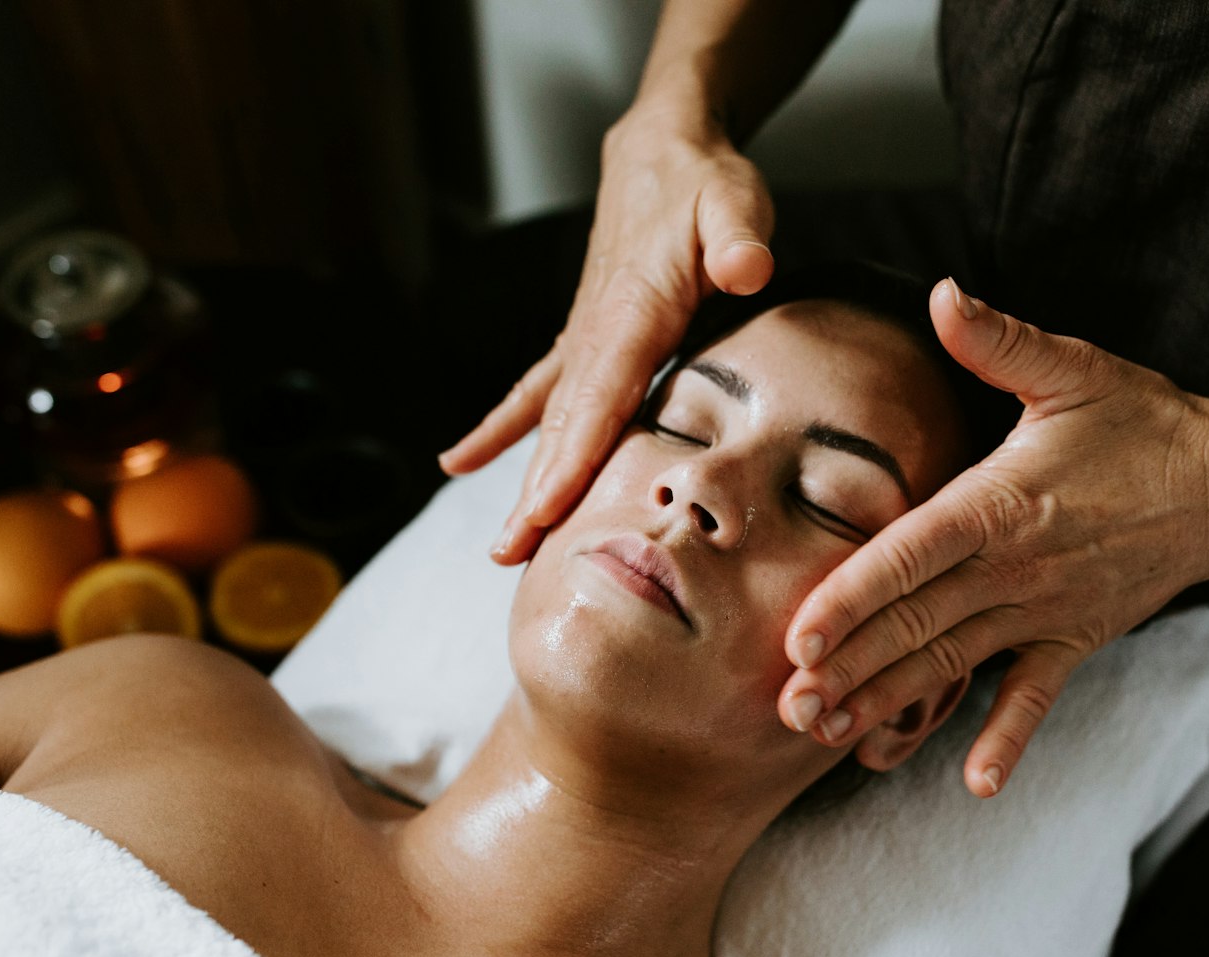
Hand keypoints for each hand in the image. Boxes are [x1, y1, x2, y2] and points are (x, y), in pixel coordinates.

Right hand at [438, 103, 775, 563]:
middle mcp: (594, 333)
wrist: (661, 150)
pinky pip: (534, 394)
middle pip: (562, 427)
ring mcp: (583, 340)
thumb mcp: (733, 200)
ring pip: (547, 423)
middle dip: (537, 493)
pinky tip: (460, 463)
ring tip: (501, 547)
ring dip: (523, 482)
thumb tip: (748, 269)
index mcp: (630, 312)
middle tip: (512, 555)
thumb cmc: (703, 182)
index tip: (546, 510)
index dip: (573, 456)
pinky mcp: (584, 340)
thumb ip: (739, 238)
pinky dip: (500, 431)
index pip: (598, 397)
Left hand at [779, 279, 1208, 796]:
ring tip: (832, 739)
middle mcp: (1016, 567)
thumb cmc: (1142, 423)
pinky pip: (1035, 698)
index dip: (854, 596)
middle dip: (849, 667)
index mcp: (1001, 502)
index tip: (800, 637)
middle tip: (787, 707)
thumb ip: (999, 341)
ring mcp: (1045, 612)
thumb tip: (940, 293)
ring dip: (892, 705)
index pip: (913, 555)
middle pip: (917, 623)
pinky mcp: (1074, 640)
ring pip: (954, 665)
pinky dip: (1007, 739)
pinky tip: (975, 784)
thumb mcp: (1073, 370)